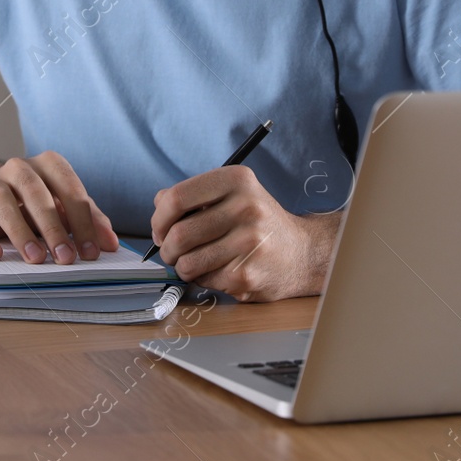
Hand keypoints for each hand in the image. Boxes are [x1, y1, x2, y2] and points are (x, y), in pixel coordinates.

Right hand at [0, 151, 120, 264]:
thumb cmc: (35, 200)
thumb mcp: (65, 205)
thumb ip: (89, 220)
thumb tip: (110, 244)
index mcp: (48, 164)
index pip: (69, 189)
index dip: (83, 222)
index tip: (91, 252)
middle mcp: (18, 168)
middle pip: (36, 192)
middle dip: (53, 227)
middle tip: (65, 257)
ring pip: (2, 201)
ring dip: (20, 231)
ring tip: (35, 258)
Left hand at [150, 166, 340, 301]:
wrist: (301, 253)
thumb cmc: (258, 222)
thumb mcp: (233, 194)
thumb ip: (194, 195)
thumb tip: (158, 205)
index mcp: (236, 180)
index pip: (175, 198)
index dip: (159, 219)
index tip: (160, 229)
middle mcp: (246, 208)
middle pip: (178, 234)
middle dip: (167, 248)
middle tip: (172, 251)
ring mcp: (248, 243)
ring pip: (186, 262)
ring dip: (182, 266)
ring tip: (195, 261)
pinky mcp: (247, 274)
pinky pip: (204, 280)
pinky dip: (204, 279)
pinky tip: (220, 270)